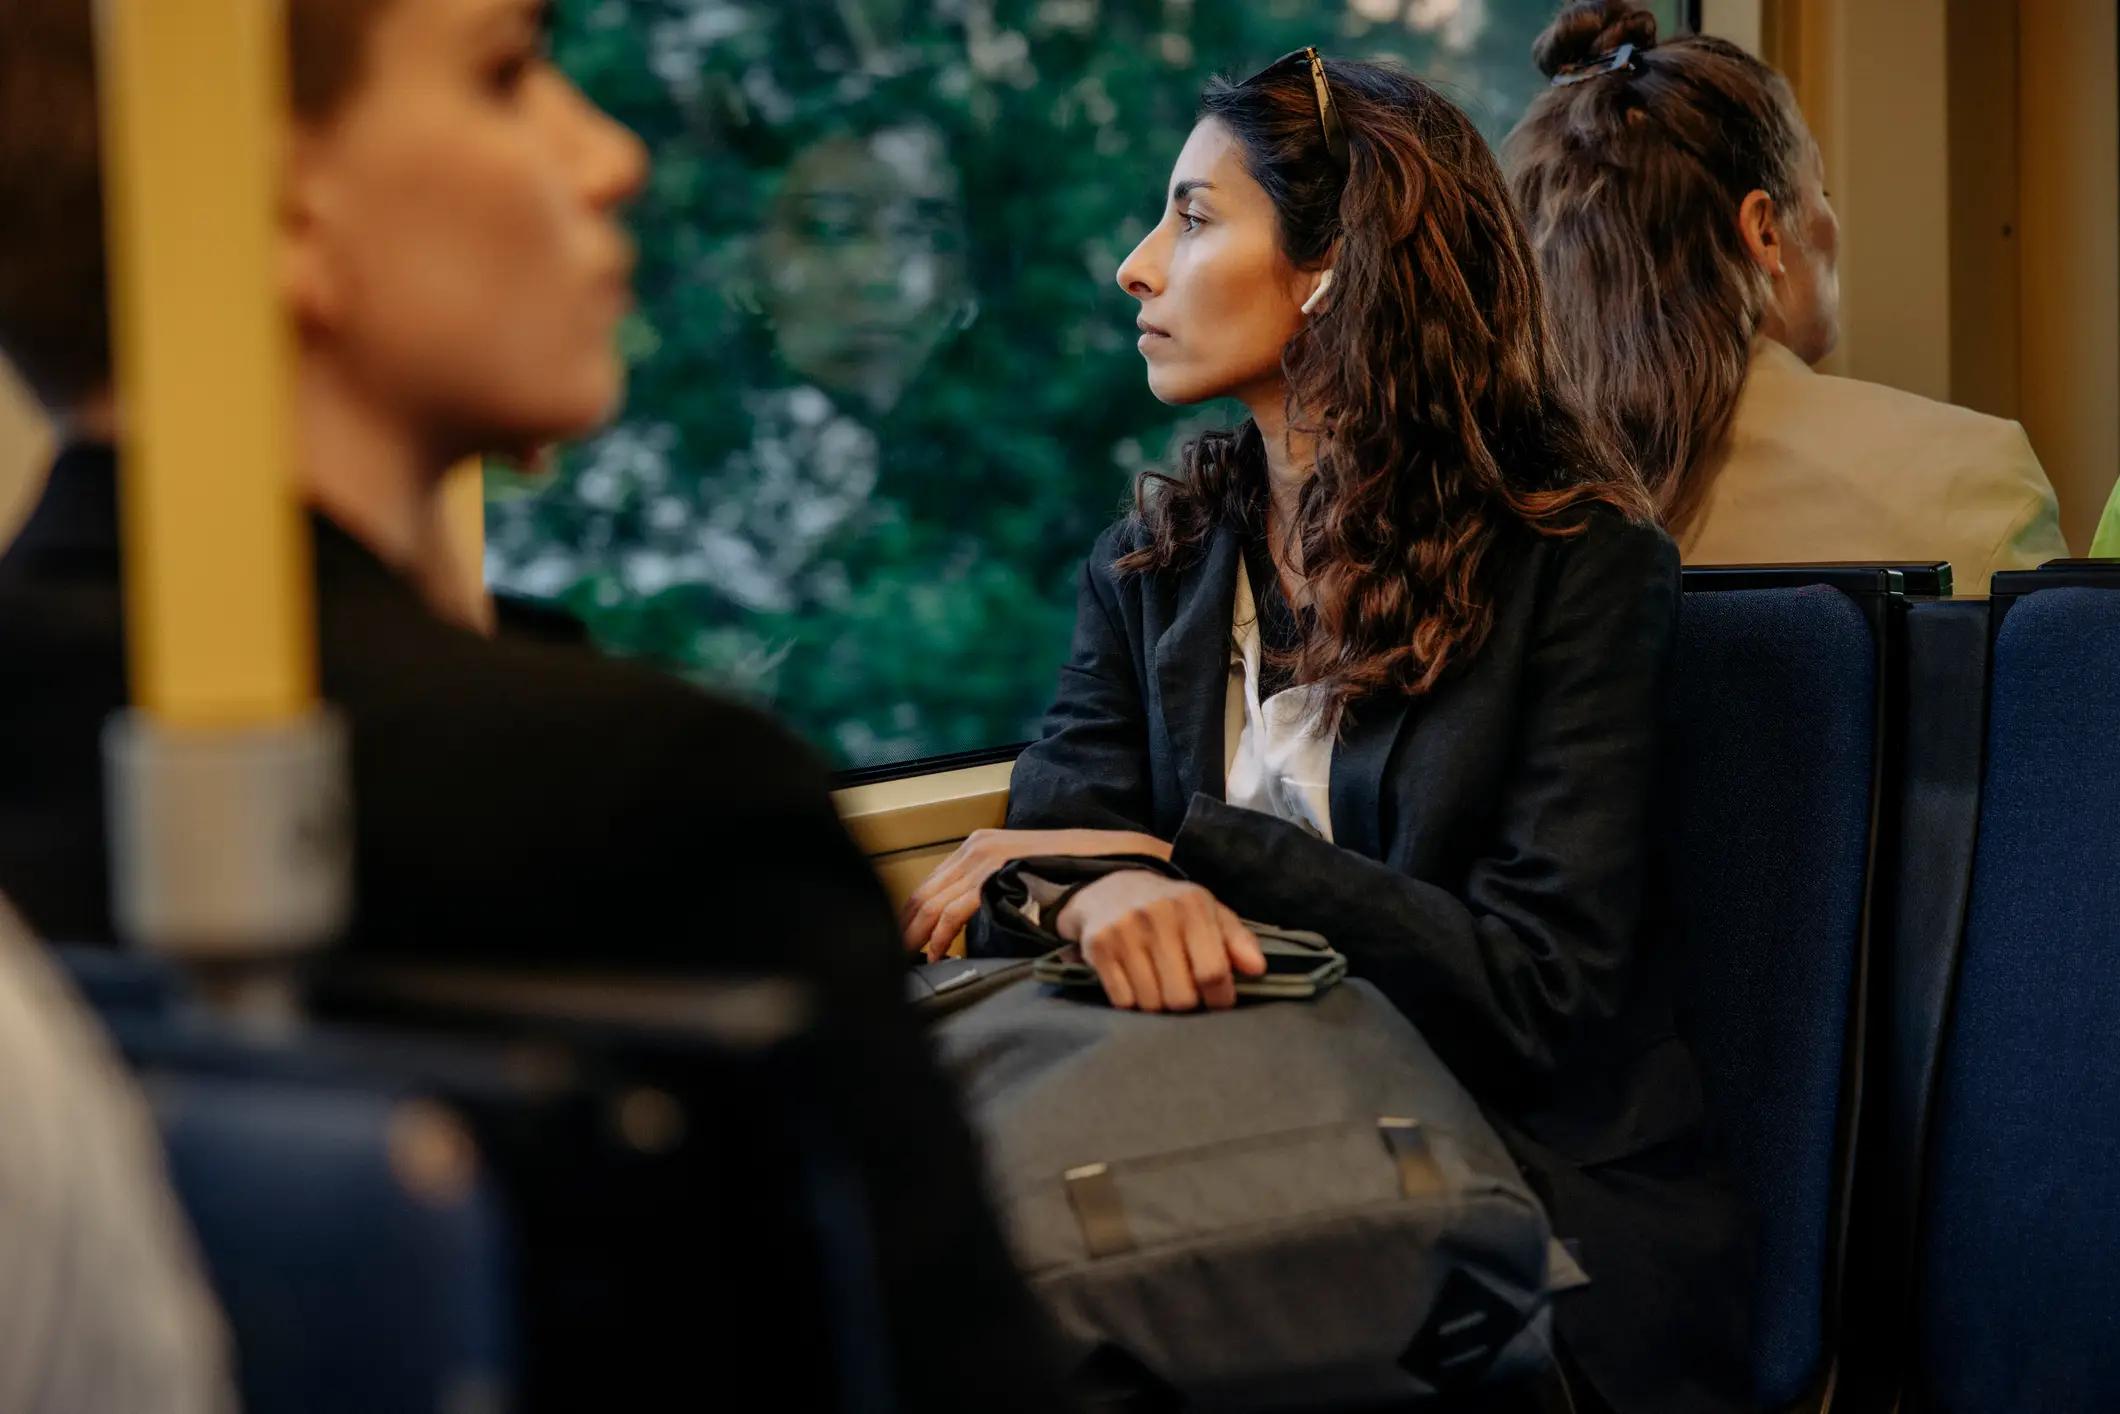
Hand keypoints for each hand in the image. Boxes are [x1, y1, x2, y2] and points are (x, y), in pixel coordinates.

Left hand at [900, 828, 1170, 960]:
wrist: (1103, 859)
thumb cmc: (1066, 875)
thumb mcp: (1018, 876)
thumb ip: (989, 891)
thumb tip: (958, 926)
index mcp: (977, 846)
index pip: (929, 886)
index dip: (910, 918)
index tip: (900, 944)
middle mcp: (975, 847)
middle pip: (923, 894)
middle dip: (905, 929)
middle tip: (893, 960)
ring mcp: (984, 857)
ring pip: (933, 904)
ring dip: (917, 936)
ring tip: (908, 961)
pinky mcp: (995, 874)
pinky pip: (954, 911)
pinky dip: (940, 936)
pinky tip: (936, 953)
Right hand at [1054, 872, 1265, 1011]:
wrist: (1110, 889)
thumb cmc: (1172, 908)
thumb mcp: (1210, 913)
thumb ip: (1238, 940)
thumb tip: (1258, 970)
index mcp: (1191, 905)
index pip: (1213, 972)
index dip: (1220, 997)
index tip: (1218, 999)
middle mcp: (1156, 915)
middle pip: (1181, 997)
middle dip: (1187, 1002)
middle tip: (1184, 989)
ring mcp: (1123, 931)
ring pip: (1151, 1004)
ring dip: (1158, 1003)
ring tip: (1159, 983)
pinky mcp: (1098, 947)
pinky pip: (1122, 1001)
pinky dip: (1131, 1000)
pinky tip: (1134, 980)